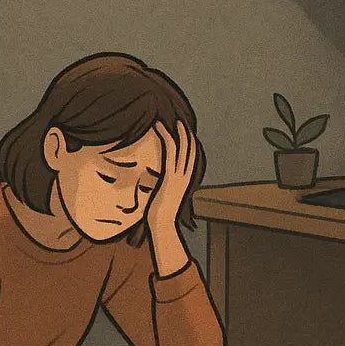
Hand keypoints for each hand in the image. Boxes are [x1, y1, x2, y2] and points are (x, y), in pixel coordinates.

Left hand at [147, 121, 195, 235]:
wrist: (162, 225)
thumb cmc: (159, 215)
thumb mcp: (163, 197)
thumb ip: (162, 187)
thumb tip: (154, 182)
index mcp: (184, 181)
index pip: (190, 158)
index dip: (188, 144)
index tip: (183, 133)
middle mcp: (185, 177)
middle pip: (190, 150)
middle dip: (185, 134)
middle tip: (179, 121)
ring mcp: (179, 176)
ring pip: (181, 148)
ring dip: (176, 132)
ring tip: (170, 120)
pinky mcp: (170, 176)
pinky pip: (170, 152)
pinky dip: (166, 137)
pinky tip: (159, 128)